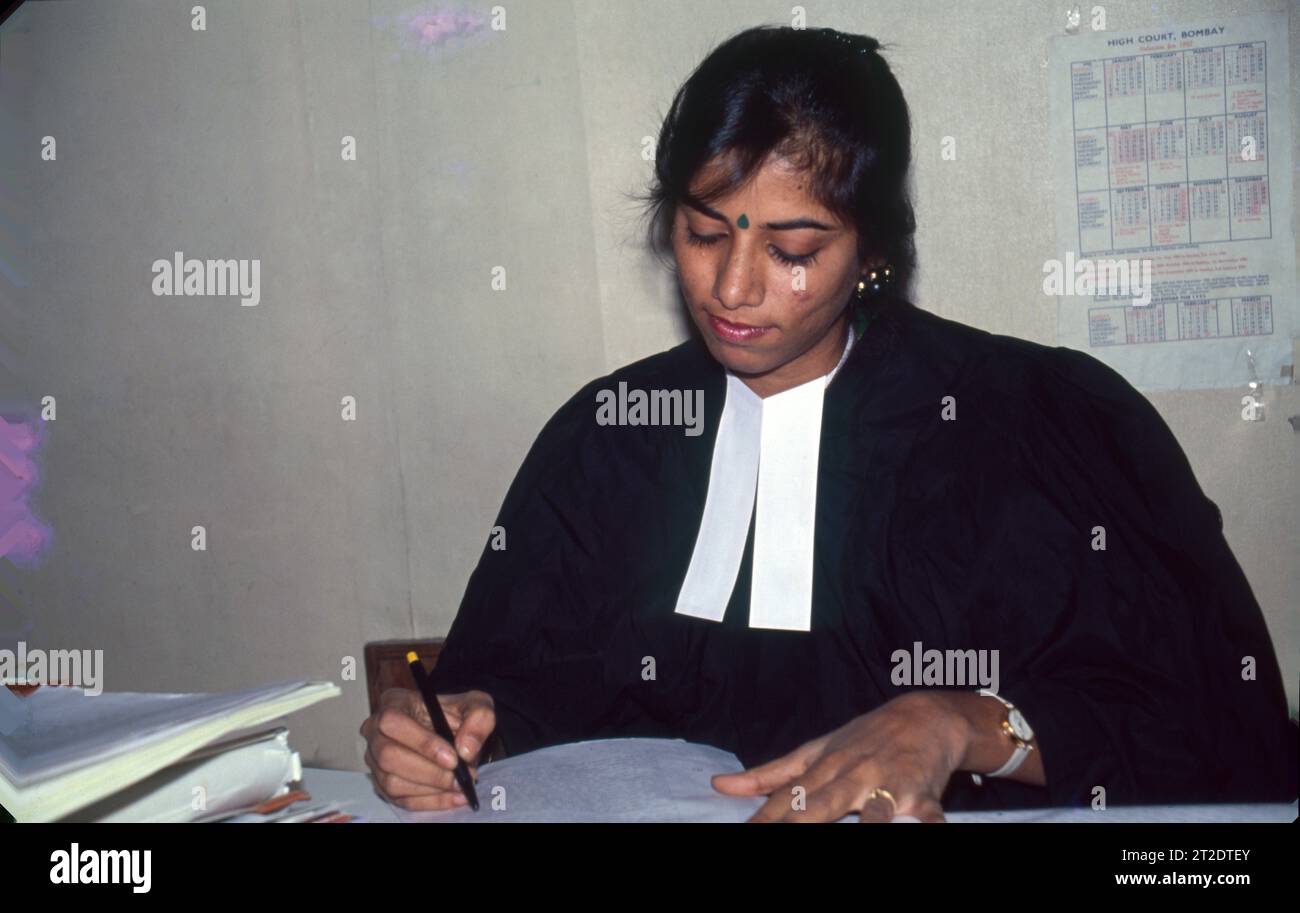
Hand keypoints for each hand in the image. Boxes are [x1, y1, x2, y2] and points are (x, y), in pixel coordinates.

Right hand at [359, 687, 495, 810]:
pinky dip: (430, 802)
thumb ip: (479, 719)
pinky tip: (454, 797)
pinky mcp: (383, 784)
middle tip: (459, 777)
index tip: (452, 757)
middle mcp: (376, 731)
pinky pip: (400, 799)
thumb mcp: (477, 705)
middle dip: (429, 771)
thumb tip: (466, 749)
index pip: (393, 722)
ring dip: (430, 789)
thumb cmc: (458, 714)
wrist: (454, 732)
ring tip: (460, 786)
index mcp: (393, 703)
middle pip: (389, 756)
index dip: (421, 742)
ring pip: (392, 782)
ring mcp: (375, 760)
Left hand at [710, 691, 969, 822]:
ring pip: (875, 811)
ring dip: (867, 824)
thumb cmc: (863, 739)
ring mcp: (889, 784)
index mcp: (825, 767)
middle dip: (800, 823)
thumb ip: (770, 774)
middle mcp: (853, 775)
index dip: (764, 817)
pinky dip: (930, 827)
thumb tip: (719, 785)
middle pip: (822, 804)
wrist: (925, 716)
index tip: (745, 833)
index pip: (787, 796)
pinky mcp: (924, 795)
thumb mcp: (816, 751)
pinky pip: (929, 817)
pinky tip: (930, 834)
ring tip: (859, 833)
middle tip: (777, 838)